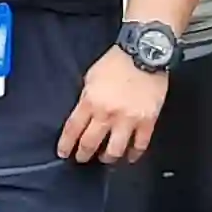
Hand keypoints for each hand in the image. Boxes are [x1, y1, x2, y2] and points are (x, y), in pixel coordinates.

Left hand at [59, 45, 169, 165]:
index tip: (63, 153)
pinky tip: (129, 157)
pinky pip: (140, 145)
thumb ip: (86, 98)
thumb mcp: (91, 77)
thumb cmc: (117, 62)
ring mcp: (128, 119)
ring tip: (105, 158)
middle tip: (81, 159)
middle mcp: (107, 113)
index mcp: (90, 101)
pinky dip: (133, 154)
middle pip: (90, 143)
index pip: (73, 129)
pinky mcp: (147, 121)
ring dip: (107, 158)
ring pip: (115, 150)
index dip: (66, 145)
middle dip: (83, 155)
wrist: (144, 53)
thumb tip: (83, 116)